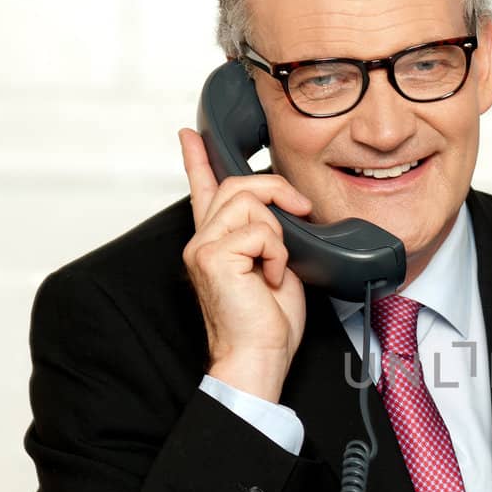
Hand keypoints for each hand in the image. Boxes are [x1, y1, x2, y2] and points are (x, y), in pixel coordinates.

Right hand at [178, 128, 312, 402]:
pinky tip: (271, 279)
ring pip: (251, 204)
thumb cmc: (269, 322)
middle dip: (278, 190)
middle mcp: (203, 240)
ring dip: (279, 234)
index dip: (197, 159)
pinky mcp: (214, 257)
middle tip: (301, 211)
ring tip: (276, 267)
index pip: (203, 190)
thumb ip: (269, 234)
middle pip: (239, 184)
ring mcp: (204, 247)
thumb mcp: (276, 265)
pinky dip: (277, 254)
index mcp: (216, 241)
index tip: (190, 134)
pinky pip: (261, 232)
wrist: (260, 357)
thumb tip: (285, 210)